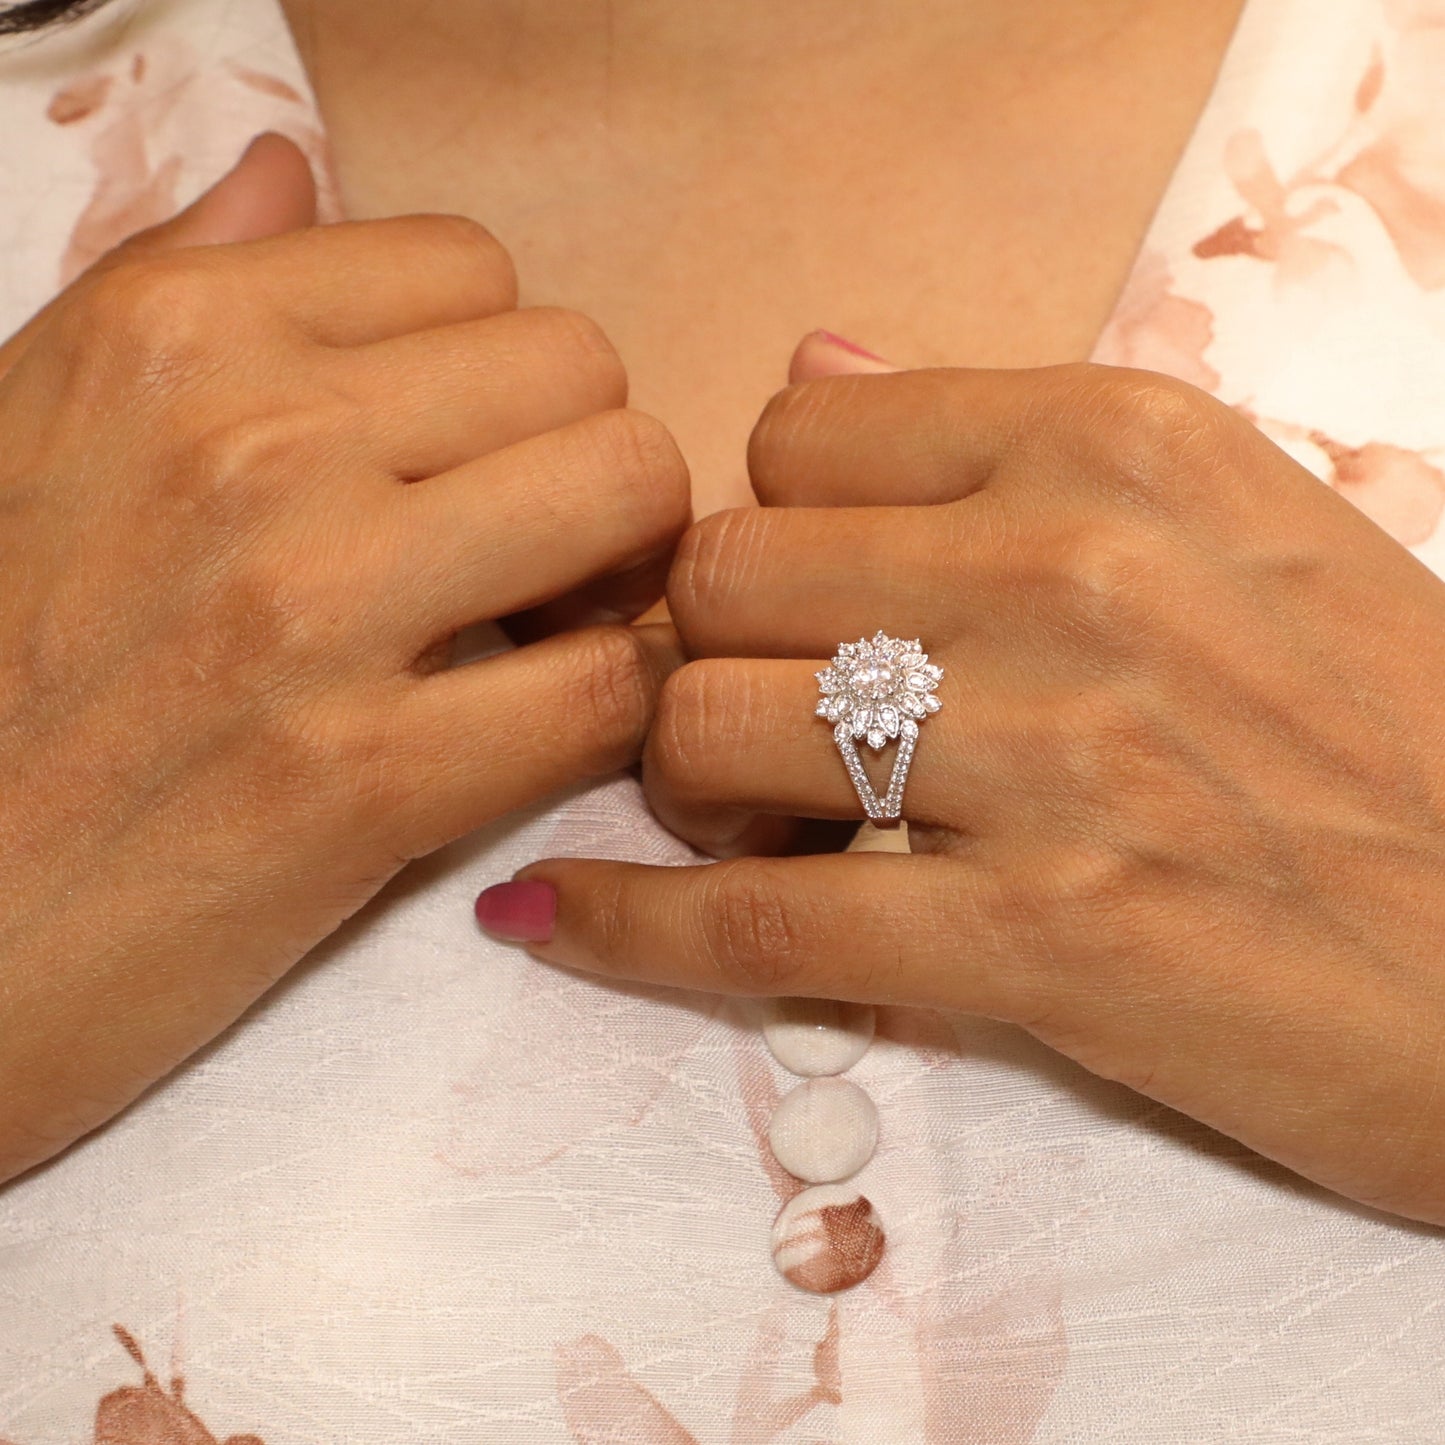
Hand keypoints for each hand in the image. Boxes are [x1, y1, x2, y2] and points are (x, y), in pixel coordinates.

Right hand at [0, 136, 687, 1180]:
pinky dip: (611, 708)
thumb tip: (289, 169)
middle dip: (586, 455)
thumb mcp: (35, 423)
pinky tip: (542, 728)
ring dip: (625, 567)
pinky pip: (606, 689)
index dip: (503, 367)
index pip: (474, 269)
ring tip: (560, 624)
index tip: (479, 450)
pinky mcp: (367, 782)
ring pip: (630, 494)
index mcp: (176, 336)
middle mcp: (251, 444)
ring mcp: (313, 611)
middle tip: (543, 546)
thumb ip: (170, 275)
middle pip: (581, 369)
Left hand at [481, 359, 1444, 1226]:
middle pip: (721, 572)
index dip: (763, 524)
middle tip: (745, 718)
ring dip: (685, 780)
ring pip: (706, 722)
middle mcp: (1071, 572)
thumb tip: (815, 359)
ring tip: (743, 819)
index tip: (786, 597)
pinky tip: (557, 925)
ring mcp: (1051, 757)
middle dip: (700, 648)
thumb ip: (1010, 431)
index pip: (794, 435)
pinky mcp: (1037, 939)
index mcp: (1116, 445)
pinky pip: (754, 921)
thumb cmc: (1389, 738)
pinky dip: (629, 927)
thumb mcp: (1238, 521)